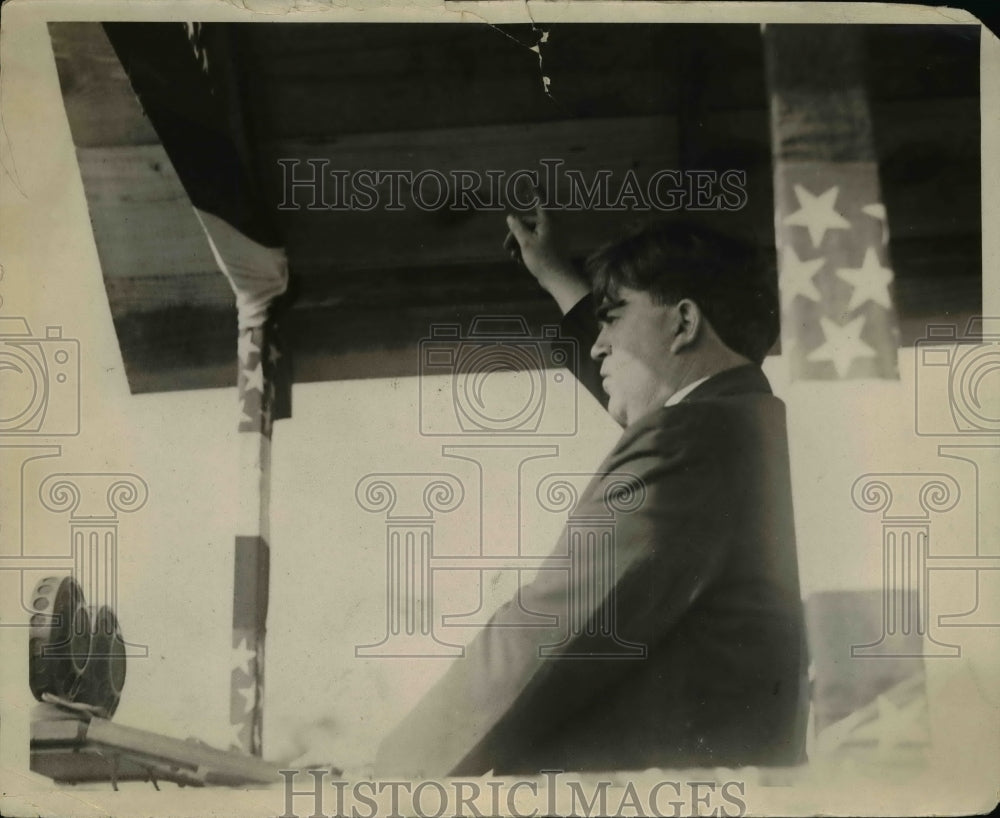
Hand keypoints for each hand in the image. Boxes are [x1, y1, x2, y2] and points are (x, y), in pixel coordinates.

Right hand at [503, 192, 588, 314]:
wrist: (559, 280)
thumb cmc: (543, 259)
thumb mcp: (526, 242)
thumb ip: (517, 227)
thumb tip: (511, 216)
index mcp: (547, 221)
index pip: (539, 199)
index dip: (533, 188)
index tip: (530, 176)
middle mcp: (552, 226)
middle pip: (529, 223)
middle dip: (516, 233)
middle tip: (506, 247)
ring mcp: (553, 237)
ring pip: (531, 234)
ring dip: (520, 243)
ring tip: (513, 256)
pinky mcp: (552, 248)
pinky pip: (537, 243)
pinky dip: (527, 249)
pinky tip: (520, 260)